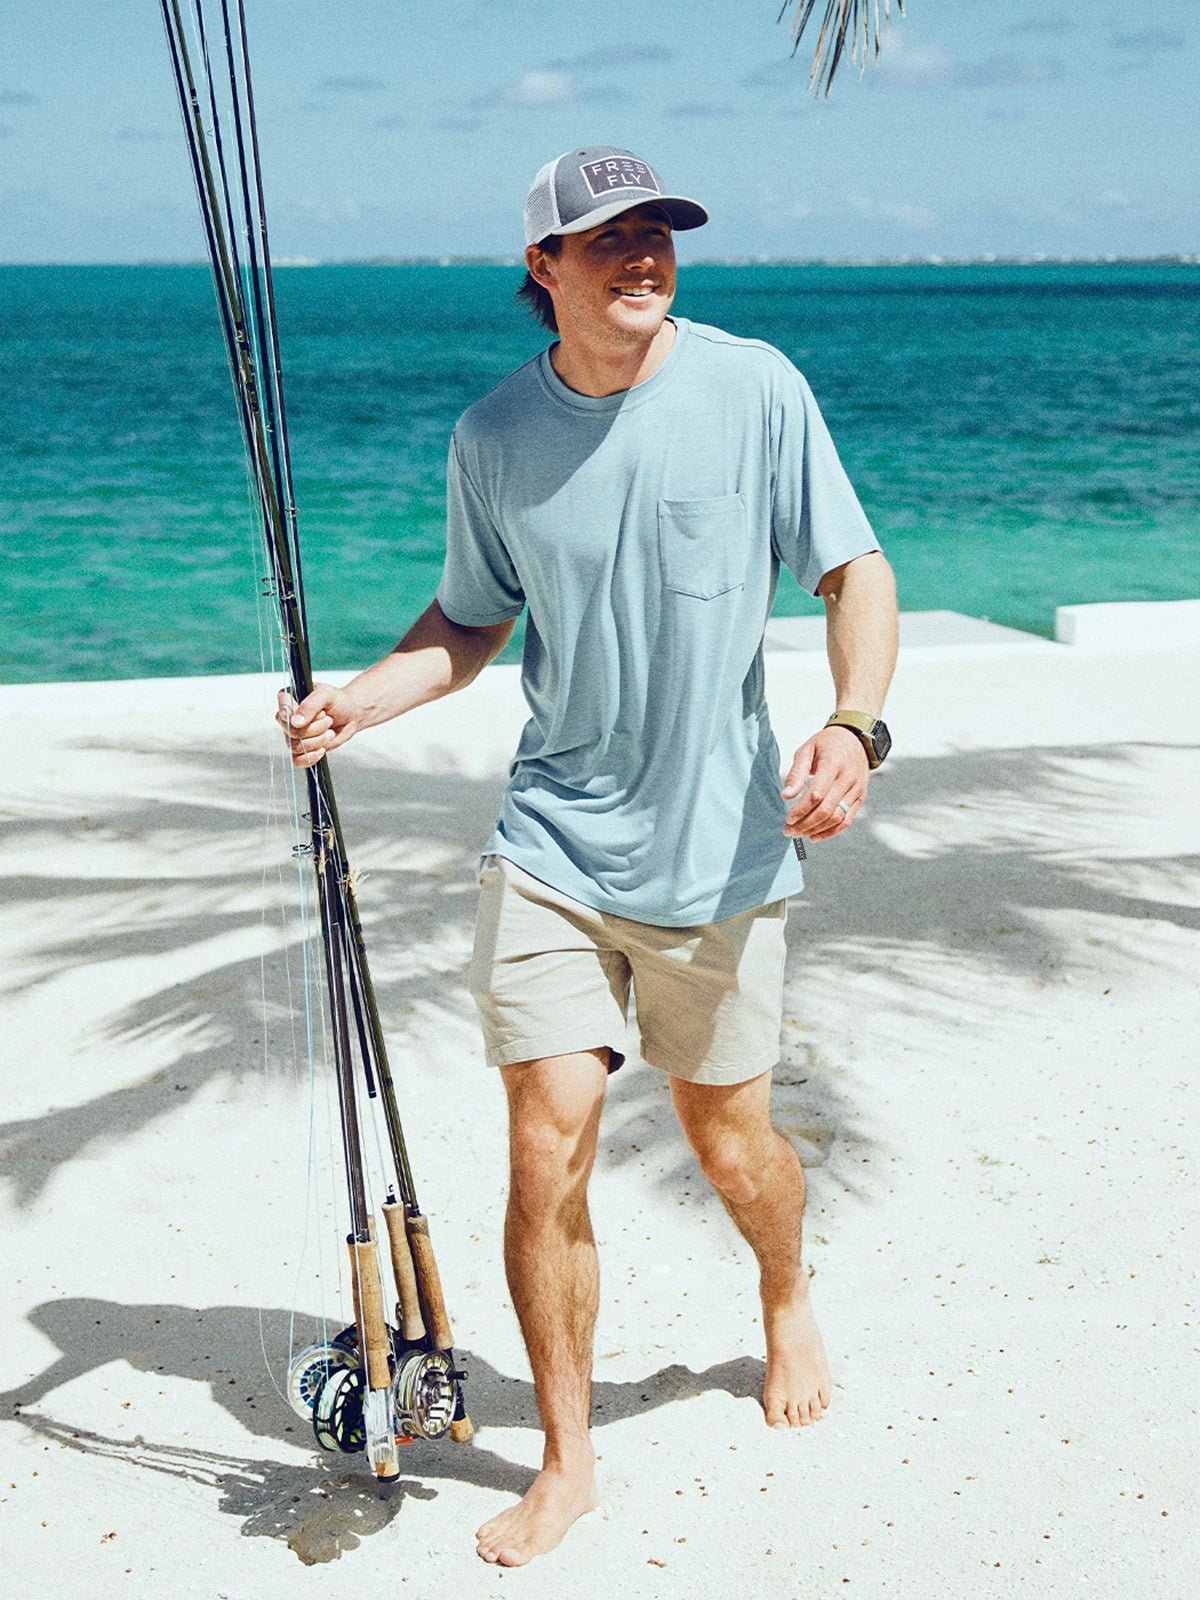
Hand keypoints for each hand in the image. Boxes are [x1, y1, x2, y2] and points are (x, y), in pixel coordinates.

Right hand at [276, 683, 361, 767]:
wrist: (350, 715)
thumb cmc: (338, 701)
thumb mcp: (327, 695)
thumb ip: (311, 705)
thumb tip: (295, 722)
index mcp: (289, 698)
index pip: (282, 708)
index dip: (291, 716)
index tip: (303, 720)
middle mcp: (288, 717)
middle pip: (291, 731)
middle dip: (314, 729)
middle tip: (328, 720)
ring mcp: (293, 733)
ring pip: (296, 746)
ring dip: (318, 741)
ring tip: (329, 732)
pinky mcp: (301, 748)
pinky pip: (296, 760)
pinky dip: (310, 758)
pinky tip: (321, 750)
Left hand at [781, 726, 869, 840]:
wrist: (855, 740)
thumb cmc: (826, 745)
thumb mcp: (807, 750)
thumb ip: (796, 773)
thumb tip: (786, 796)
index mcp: (833, 763)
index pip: (817, 794)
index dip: (801, 810)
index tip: (788, 818)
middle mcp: (848, 778)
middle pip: (826, 810)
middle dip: (805, 824)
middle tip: (788, 830)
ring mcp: (857, 790)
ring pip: (837, 818)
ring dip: (816, 830)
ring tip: (798, 833)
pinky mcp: (860, 798)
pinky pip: (847, 820)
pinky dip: (831, 832)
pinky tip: (814, 836)